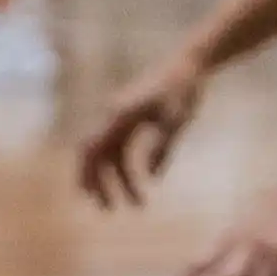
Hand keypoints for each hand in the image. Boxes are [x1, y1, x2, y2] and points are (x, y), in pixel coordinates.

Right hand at [70, 57, 206, 207]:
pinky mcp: (132, 120)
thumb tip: (152, 177)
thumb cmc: (183, 89)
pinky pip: (125, 149)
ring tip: (139, 204)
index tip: (90, 197)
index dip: (87, 174)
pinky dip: (131, 168)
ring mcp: (121, 119)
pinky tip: (149, 182)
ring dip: (120, 180)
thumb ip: (163, 147)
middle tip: (108, 210)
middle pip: (95, 155)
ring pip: (111, 156)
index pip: (92, 149)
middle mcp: (114, 116)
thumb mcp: (176, 120)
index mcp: (119, 115)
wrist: (189, 65)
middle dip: (98, 183)